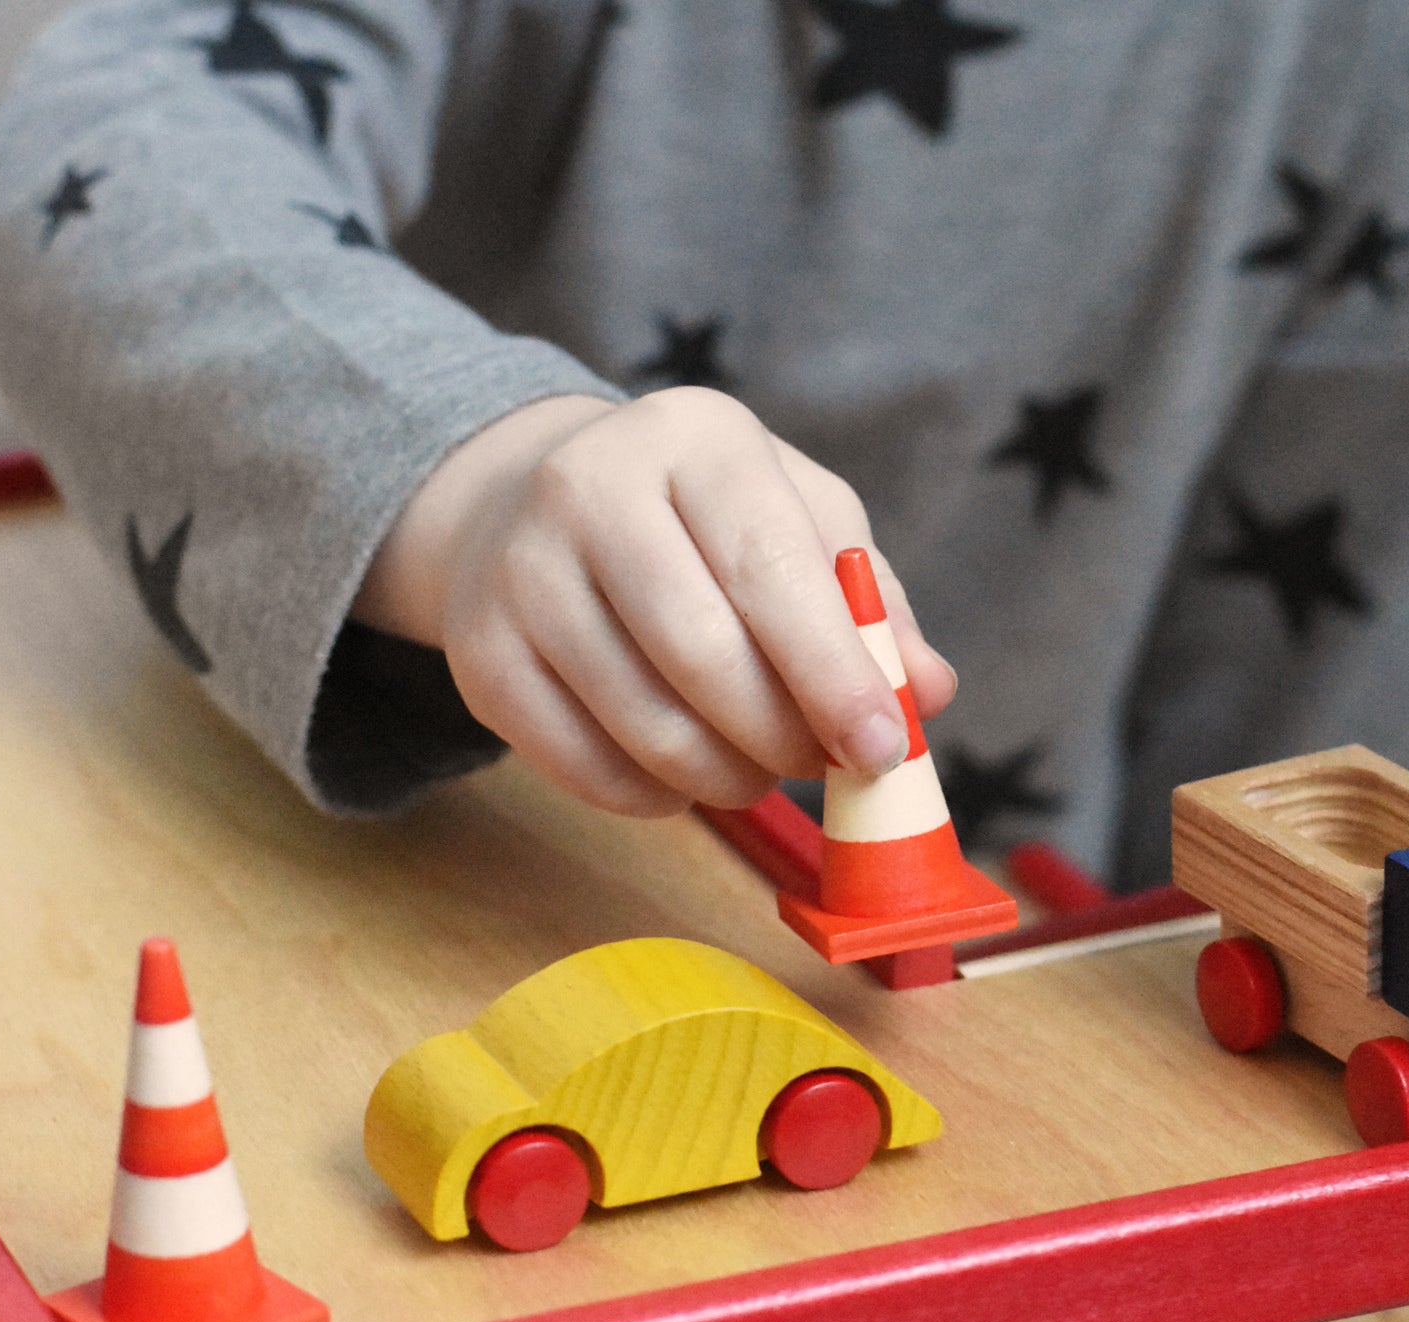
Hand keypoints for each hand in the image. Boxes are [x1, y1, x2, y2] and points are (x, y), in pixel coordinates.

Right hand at [353, 388, 956, 815]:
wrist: (528, 504)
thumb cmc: (697, 521)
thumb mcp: (795, 522)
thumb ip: (868, 604)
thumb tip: (928, 692)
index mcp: (692, 438)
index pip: (769, 569)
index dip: (832, 673)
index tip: (882, 749)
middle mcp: (588, 488)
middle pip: (701, 655)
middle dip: (779, 737)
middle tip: (814, 764)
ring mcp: (520, 573)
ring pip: (643, 725)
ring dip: (723, 778)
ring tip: (753, 769)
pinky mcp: (480, 655)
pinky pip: (583, 767)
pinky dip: (652, 796)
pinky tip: (679, 775)